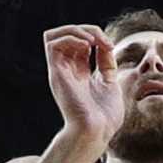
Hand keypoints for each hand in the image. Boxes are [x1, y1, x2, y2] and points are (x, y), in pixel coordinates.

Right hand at [43, 24, 125, 156]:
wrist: (97, 132)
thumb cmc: (105, 117)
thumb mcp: (110, 82)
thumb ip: (106, 63)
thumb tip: (105, 45)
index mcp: (80, 73)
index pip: (80, 43)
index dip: (95, 37)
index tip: (110, 47)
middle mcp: (68, 70)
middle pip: (67, 35)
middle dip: (88, 30)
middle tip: (104, 42)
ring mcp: (61, 71)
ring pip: (55, 35)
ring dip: (77, 30)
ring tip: (94, 41)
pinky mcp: (56, 73)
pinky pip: (52, 44)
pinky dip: (71, 37)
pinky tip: (87, 45)